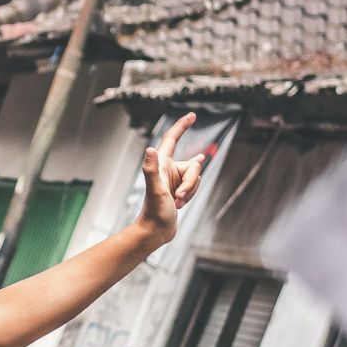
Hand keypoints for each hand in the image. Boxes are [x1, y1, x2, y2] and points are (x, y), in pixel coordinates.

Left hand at [137, 112, 207, 242]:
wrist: (155, 231)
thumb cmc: (153, 212)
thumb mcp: (155, 190)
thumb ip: (151, 170)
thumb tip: (150, 149)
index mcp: (161, 163)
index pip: (172, 138)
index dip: (182, 126)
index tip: (193, 115)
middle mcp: (167, 167)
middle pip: (194, 164)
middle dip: (191, 183)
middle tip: (177, 198)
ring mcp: (174, 178)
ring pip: (196, 176)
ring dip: (190, 191)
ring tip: (176, 203)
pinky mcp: (179, 187)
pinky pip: (194, 185)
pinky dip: (190, 195)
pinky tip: (179, 204)